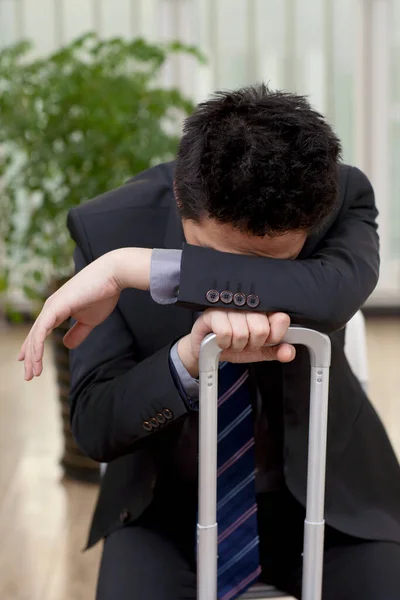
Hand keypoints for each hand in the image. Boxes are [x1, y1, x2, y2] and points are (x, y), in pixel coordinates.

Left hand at [18, 248, 151, 379]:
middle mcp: (50, 307)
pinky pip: (42, 330)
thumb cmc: (103, 295)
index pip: (40, 332)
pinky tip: (36, 358)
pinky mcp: (56, 306)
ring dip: (33, 355)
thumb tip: (66, 345)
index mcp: (57, 309)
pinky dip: (37, 346)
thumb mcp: (89, 320)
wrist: (112, 276)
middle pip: (34, 335)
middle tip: (28, 376)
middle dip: (30, 357)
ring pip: (36, 335)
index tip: (28, 363)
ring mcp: (51, 306)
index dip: (32, 347)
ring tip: (32, 373)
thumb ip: (78, 332)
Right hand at [177, 309, 294, 377]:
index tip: (265, 340)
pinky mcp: (212, 312)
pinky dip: (224, 343)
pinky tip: (221, 340)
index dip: (273, 336)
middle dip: (252, 344)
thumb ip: (276, 351)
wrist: (206, 350)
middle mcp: (247, 304)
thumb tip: (288, 352)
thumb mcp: (258, 350)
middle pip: (261, 329)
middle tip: (244, 342)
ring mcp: (229, 306)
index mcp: (262, 310)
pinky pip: (225, 333)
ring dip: (236, 345)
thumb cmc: (232, 344)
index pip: (281, 318)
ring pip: (242, 333)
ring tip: (232, 341)